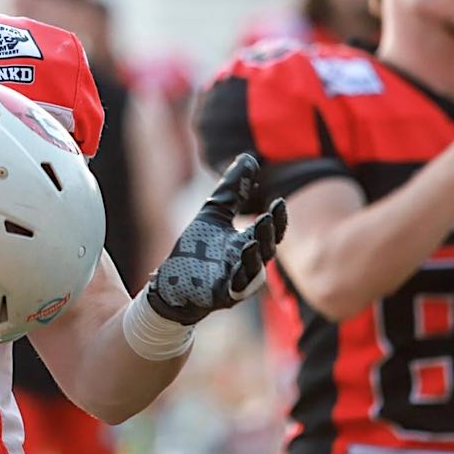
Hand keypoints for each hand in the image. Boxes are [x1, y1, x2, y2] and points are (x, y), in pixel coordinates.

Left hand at [147, 154, 287, 325]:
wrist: (173, 282)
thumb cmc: (198, 248)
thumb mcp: (214, 212)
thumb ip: (233, 189)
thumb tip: (249, 157)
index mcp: (249, 243)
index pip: (270, 231)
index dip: (277, 219)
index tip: (279, 202)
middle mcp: (248, 263)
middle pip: (265, 249)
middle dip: (268, 234)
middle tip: (268, 216)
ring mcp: (237, 282)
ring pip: (253, 271)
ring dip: (255, 256)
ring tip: (252, 242)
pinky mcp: (223, 296)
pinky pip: (234, 287)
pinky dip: (238, 277)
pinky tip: (236, 265)